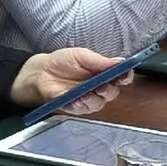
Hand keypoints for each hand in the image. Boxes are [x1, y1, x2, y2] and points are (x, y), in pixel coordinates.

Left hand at [9, 48, 126, 112]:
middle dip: (109, 90)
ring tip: (86, 94)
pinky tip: (78, 100)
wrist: (40, 72)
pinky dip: (81, 105)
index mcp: (103, 73)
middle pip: (112, 93)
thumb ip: (99, 60)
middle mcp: (99, 87)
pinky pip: (82, 109)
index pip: (121, 77)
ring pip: (99, 103)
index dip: (125, 77)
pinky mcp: (75, 107)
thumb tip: (120, 61)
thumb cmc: (62, 62)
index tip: (125, 75)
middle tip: (102, 86)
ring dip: (95, 100)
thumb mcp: (80, 55)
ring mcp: (88, 98)